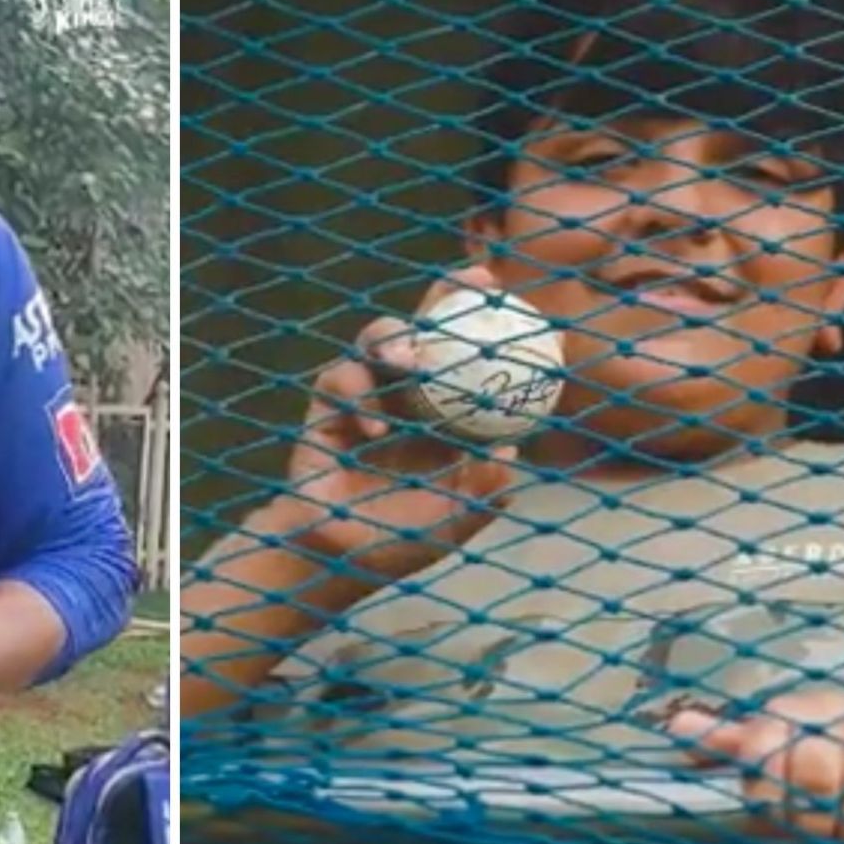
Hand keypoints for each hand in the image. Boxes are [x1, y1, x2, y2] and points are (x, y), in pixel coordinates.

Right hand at [268, 267, 514, 581]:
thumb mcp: (451, 525)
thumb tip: (508, 455)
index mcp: (448, 412)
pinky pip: (340, 379)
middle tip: (469, 285)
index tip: (516, 299)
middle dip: (446, 296)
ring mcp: (368, 394)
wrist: (333, 558)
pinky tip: (374, 429)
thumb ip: (480, 496)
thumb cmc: (397, 539)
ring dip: (394, 342)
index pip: (472, 354)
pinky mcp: (327, 406)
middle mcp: (410, 393)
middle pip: (427, 326)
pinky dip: (358, 396)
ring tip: (406, 364)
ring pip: (378, 341)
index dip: (492, 322)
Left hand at [667, 689, 843, 843]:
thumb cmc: (811, 744)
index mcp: (785, 712)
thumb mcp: (765, 743)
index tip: (766, 823)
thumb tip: (676, 728)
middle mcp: (830, 711)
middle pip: (817, 770)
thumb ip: (725, 742)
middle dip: (809, 821)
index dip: (766, 787)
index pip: (767, 743)